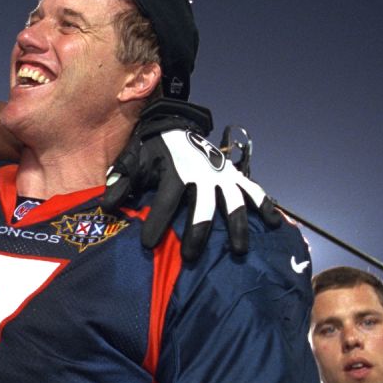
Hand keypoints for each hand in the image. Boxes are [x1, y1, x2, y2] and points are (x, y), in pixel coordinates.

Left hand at [103, 102, 279, 260]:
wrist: (175, 125)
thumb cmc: (151, 149)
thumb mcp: (132, 161)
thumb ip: (121, 183)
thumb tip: (107, 206)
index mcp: (175, 172)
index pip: (166, 201)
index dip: (156, 223)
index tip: (148, 244)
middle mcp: (201, 174)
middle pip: (203, 206)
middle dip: (197, 233)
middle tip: (191, 257)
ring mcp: (221, 175)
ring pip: (233, 202)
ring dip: (236, 226)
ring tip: (237, 250)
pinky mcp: (234, 175)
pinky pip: (254, 191)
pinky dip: (265, 205)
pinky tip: (274, 224)